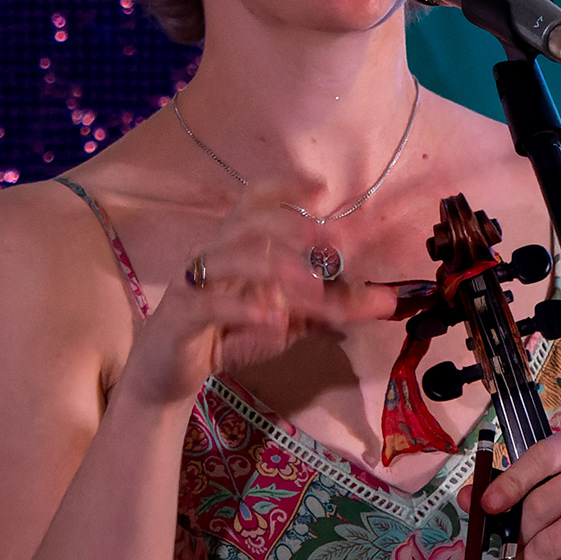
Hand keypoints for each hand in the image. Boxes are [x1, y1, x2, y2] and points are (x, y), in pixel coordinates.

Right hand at [109, 190, 392, 410]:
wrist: (170, 374)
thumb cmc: (230, 333)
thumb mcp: (291, 320)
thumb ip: (335, 307)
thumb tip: (390, 300)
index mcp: (237, 244)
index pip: (255, 199)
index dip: (284, 185)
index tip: (321, 186)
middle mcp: (213, 253)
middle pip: (247, 221)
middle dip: (287, 224)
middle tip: (324, 239)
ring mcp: (194, 282)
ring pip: (231, 257)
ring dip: (274, 267)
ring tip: (310, 285)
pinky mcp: (181, 315)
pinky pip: (209, 303)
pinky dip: (243, 308)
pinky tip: (273, 319)